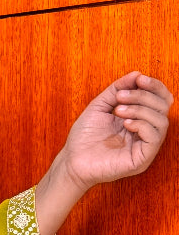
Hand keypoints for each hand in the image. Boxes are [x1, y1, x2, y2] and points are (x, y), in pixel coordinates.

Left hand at [59, 71, 172, 191]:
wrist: (71, 160)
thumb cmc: (84, 136)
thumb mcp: (101, 105)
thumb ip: (117, 89)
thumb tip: (137, 74)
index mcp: (140, 119)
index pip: (161, 99)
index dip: (154, 86)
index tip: (138, 79)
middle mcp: (146, 132)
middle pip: (163, 107)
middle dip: (143, 96)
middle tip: (121, 96)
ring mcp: (145, 147)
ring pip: (161, 121)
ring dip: (140, 109)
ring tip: (118, 110)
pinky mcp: (142, 159)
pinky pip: (154, 137)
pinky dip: (142, 124)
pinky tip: (125, 123)